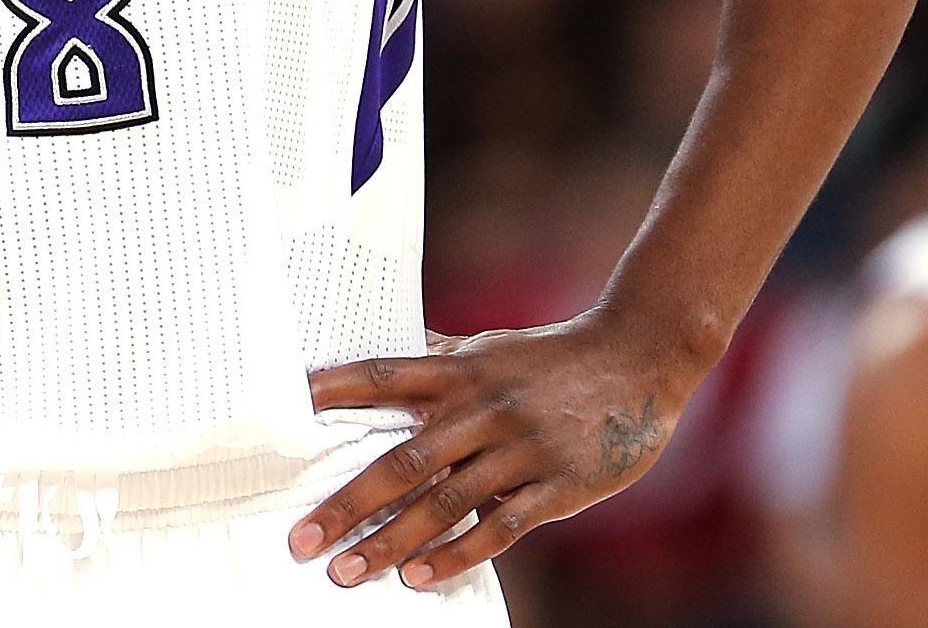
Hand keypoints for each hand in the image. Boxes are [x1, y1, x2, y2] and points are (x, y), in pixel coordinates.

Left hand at [288, 314, 698, 589]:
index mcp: (462, 371)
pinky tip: (419, 577)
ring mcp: (520, 449)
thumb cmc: (555, 356)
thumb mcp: (491, 348)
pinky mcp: (556, 485)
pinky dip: (457, 555)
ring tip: (347, 570)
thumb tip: (388, 353)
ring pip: (443, 503)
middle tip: (303, 537)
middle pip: (402, 460)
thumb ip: (442, 359)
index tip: (288, 407)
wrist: (640, 357)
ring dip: (390, 540)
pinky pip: (499, 527)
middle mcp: (483, 410)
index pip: (384, 377)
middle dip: (348, 503)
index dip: (334, 390)